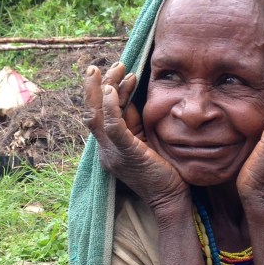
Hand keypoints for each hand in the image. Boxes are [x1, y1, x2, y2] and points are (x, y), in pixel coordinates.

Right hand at [83, 63, 188, 209]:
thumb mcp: (147, 142)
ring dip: (103, 89)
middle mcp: (107, 150)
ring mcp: (114, 153)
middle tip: (106, 64)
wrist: (171, 200)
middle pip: (93, 112)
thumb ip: (137, 124)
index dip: (110, 91)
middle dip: (97, 86)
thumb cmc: (164, 172)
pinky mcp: (127, 155)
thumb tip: (132, 100)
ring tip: (114, 68)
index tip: (122, 72)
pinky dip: (111, 107)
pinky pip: (113, 127)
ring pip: (98, 116)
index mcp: (111, 147)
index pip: (104, 114)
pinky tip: (113, 89)